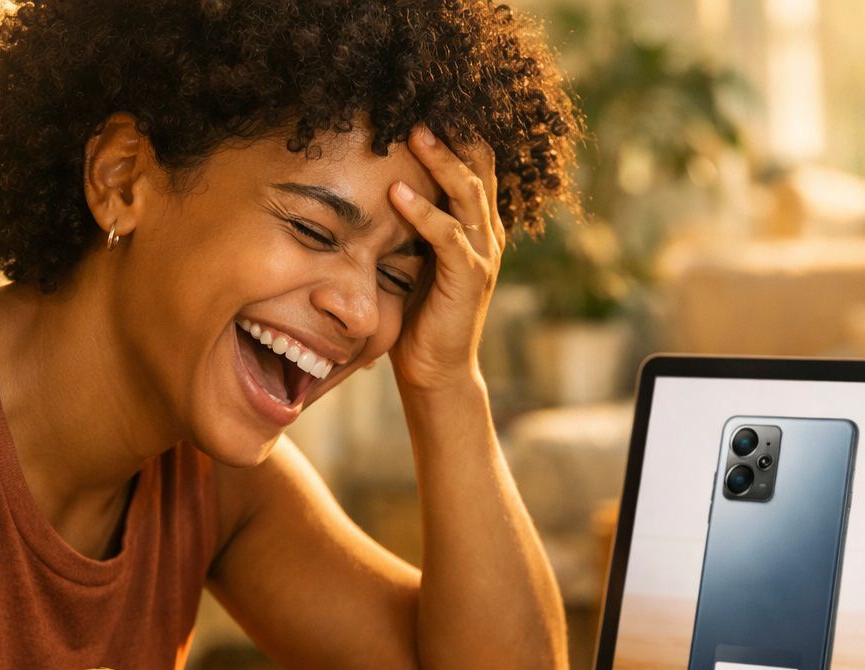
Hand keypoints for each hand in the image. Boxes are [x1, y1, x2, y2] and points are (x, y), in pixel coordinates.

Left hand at [386, 125, 505, 392]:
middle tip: (420, 104)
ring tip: (414, 134)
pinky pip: (449, 236)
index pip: (474, 166)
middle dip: (452, 134)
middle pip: (478, 167)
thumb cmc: (419, 316)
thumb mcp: (414, 259)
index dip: (456, 134)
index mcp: (476, 226)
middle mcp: (486, 234)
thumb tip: (378, 185)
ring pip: (467, 193)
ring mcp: (482, 254)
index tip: (424, 104)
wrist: (437, 371)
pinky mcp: (469, 278)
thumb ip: (411, 225)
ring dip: (440, 161)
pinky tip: (397, 194)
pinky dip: (423, 213)